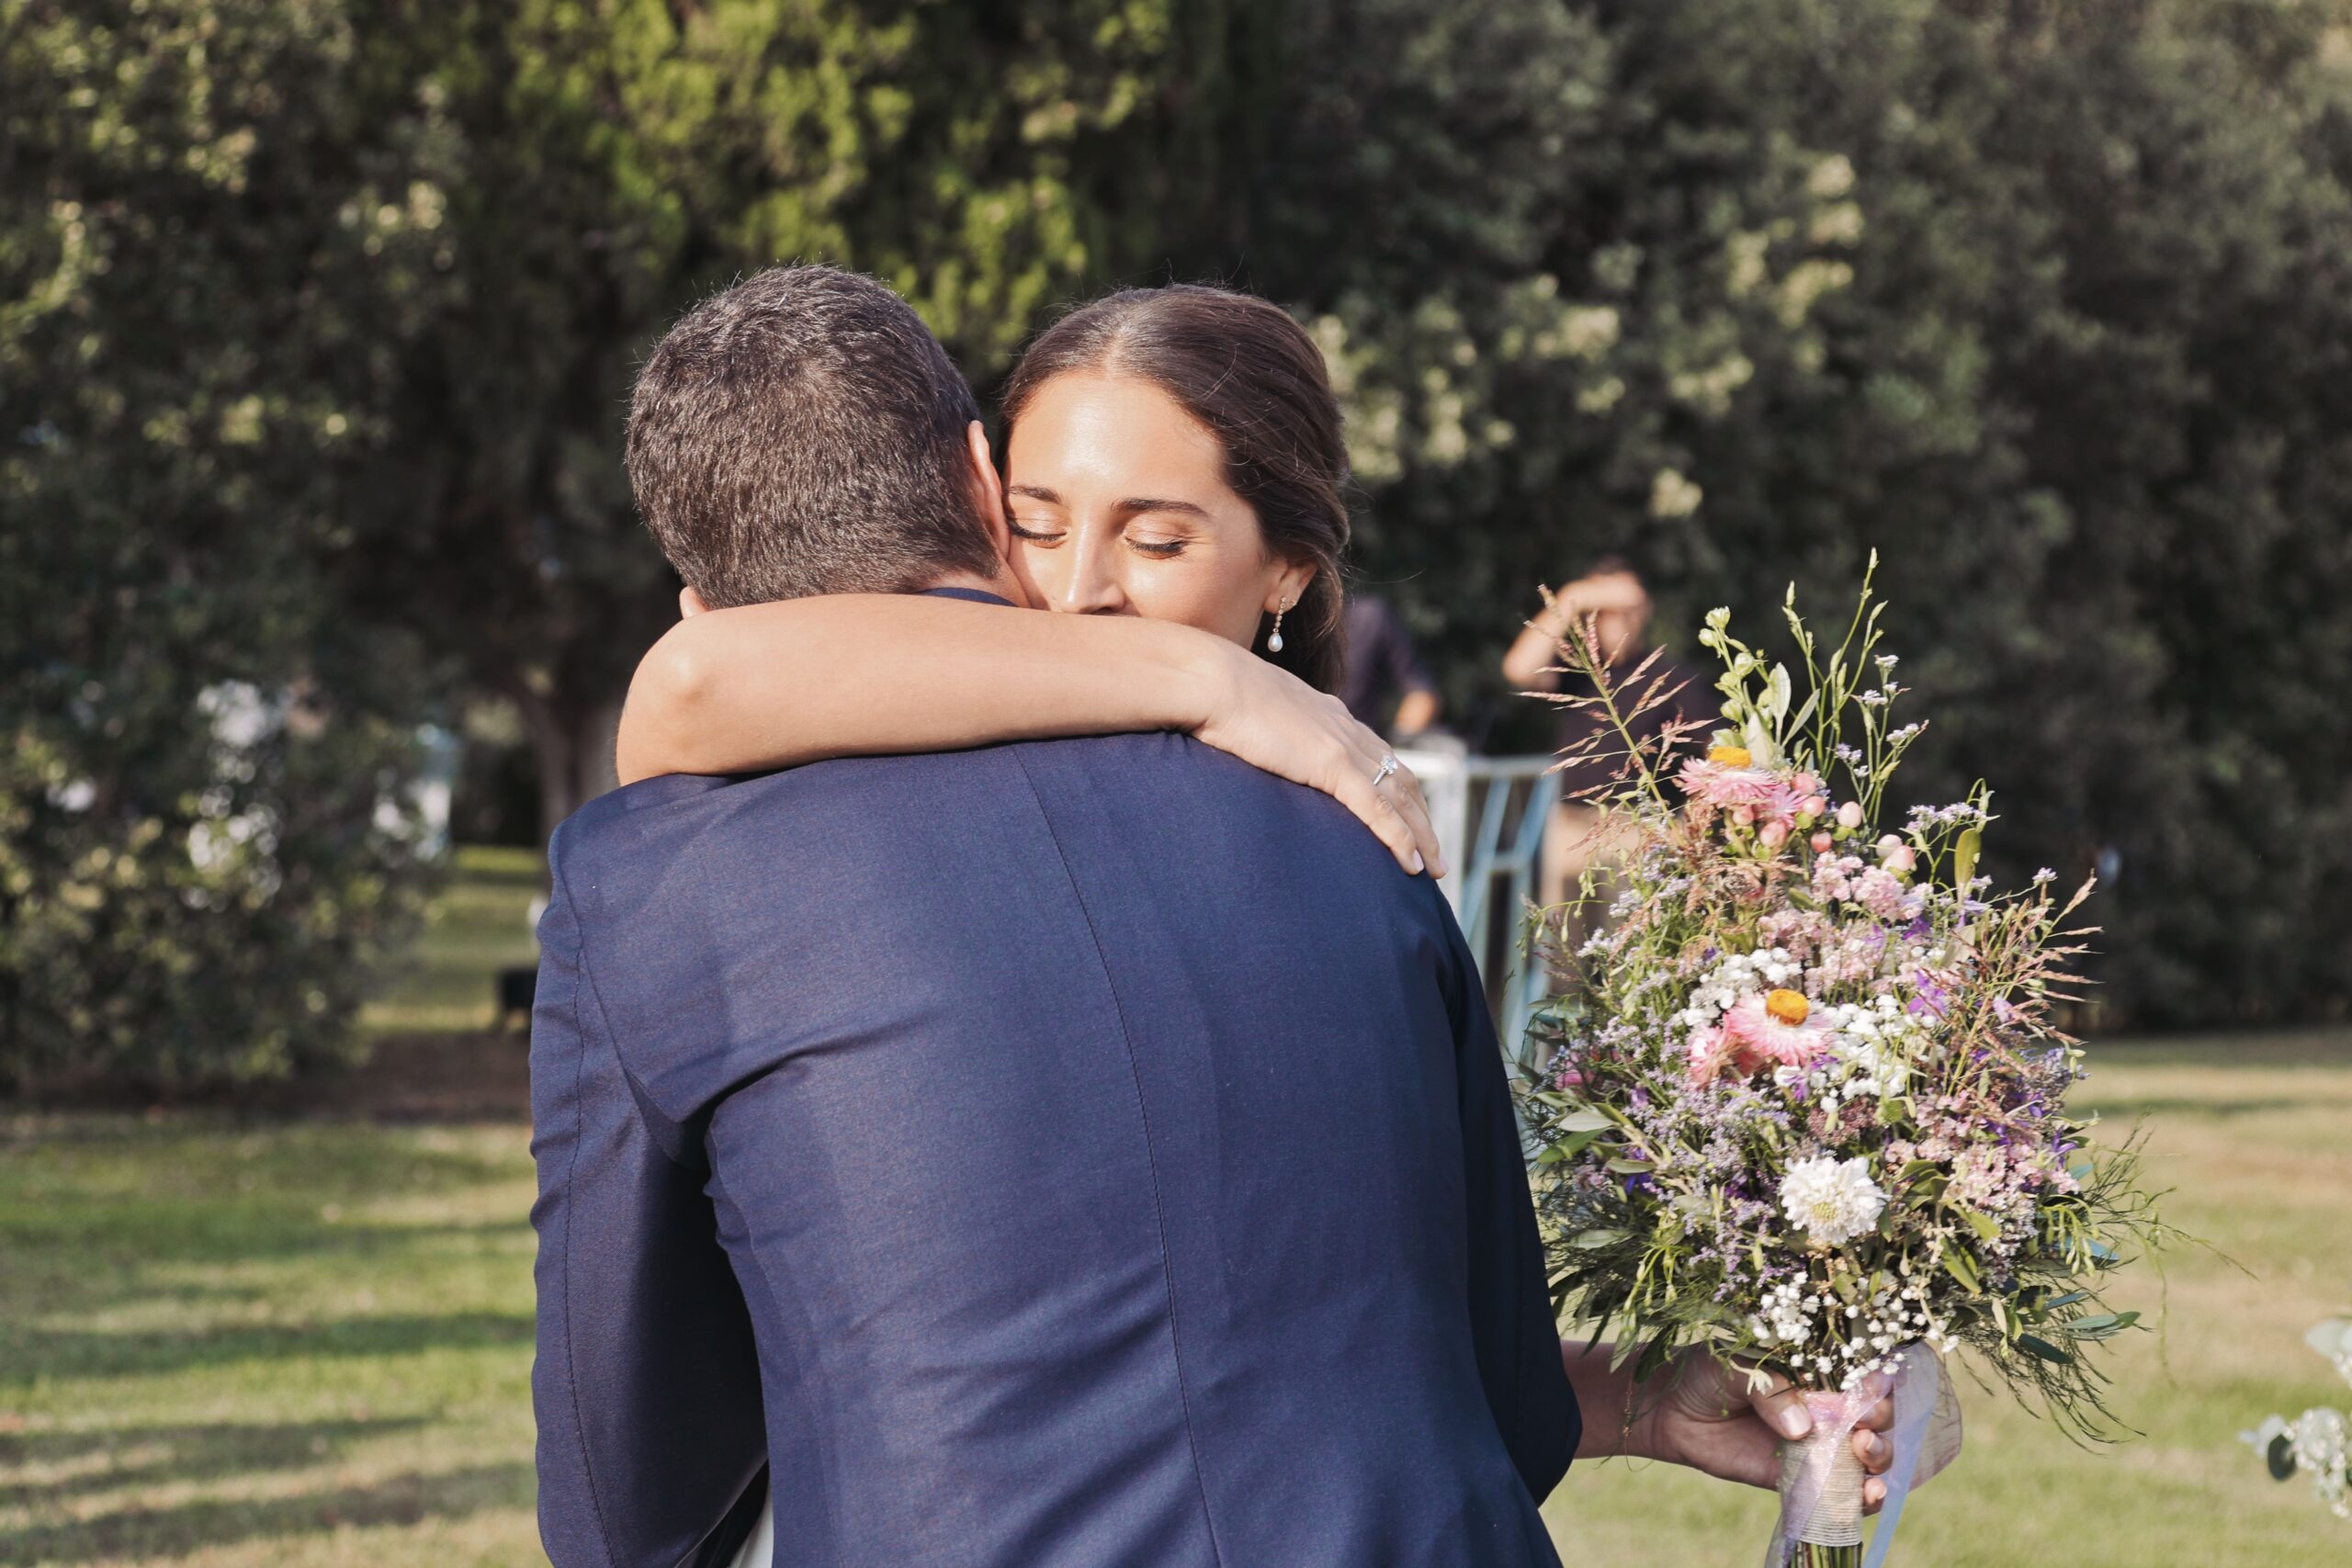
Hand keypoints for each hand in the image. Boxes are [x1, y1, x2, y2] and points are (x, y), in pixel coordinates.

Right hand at [1191, 641, 1444, 876]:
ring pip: (1400, 798)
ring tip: (1434, 869)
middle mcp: (1346, 729)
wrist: (1210, 680)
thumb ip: (1266, 729)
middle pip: (1401, 779)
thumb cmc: (1214, 694)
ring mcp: (1342, 746)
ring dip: (1421, 836)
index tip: (1409, 815)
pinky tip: (1412, 864)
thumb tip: (1249, 745)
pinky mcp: (1332, 765)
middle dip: (1421, 818)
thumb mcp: (1251, 713)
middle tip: (1433, 853)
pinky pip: (1377, 809)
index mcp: (1329, 715)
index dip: (1399, 788)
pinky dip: (1399, 838)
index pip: (1378, 756)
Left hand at [1634, 1351, 1899, 1511]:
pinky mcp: (1798, 1480)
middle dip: (1880, 1422)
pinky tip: (1868, 1495)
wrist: (1669, 1409)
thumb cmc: (1706, 1372)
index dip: (1876, 1385)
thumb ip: (1769, 1388)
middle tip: (1863, 1426)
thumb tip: (1802, 1428)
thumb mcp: (1735, 1365)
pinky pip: (1837, 1493)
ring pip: (1866, 1457)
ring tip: (1864, 1454)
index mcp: (1815, 1371)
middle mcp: (1824, 1409)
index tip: (1873, 1390)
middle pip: (1875, 1418)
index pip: (1862, 1376)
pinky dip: (1861, 1499)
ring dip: (1880, 1459)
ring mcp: (1815, 1446)